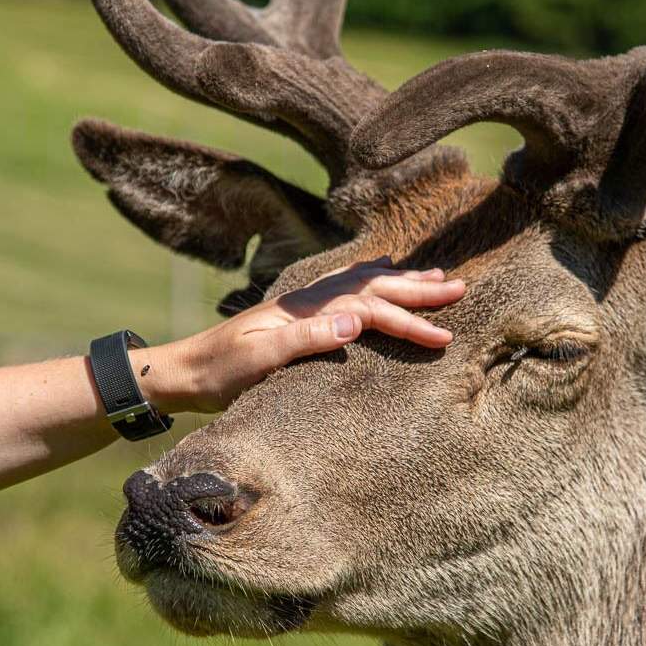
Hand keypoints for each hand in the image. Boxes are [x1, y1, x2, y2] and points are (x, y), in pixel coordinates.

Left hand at [134, 258, 465, 413]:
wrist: (185, 371)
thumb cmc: (221, 372)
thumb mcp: (261, 360)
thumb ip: (308, 337)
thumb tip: (357, 321)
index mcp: (307, 310)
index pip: (371, 309)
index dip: (409, 321)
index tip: (444, 336)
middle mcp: (309, 300)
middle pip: (374, 287)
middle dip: (418, 290)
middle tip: (460, 288)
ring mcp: (305, 305)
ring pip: (365, 283)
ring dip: (402, 281)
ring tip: (437, 278)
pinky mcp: (299, 316)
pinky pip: (348, 288)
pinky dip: (372, 279)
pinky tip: (381, 274)